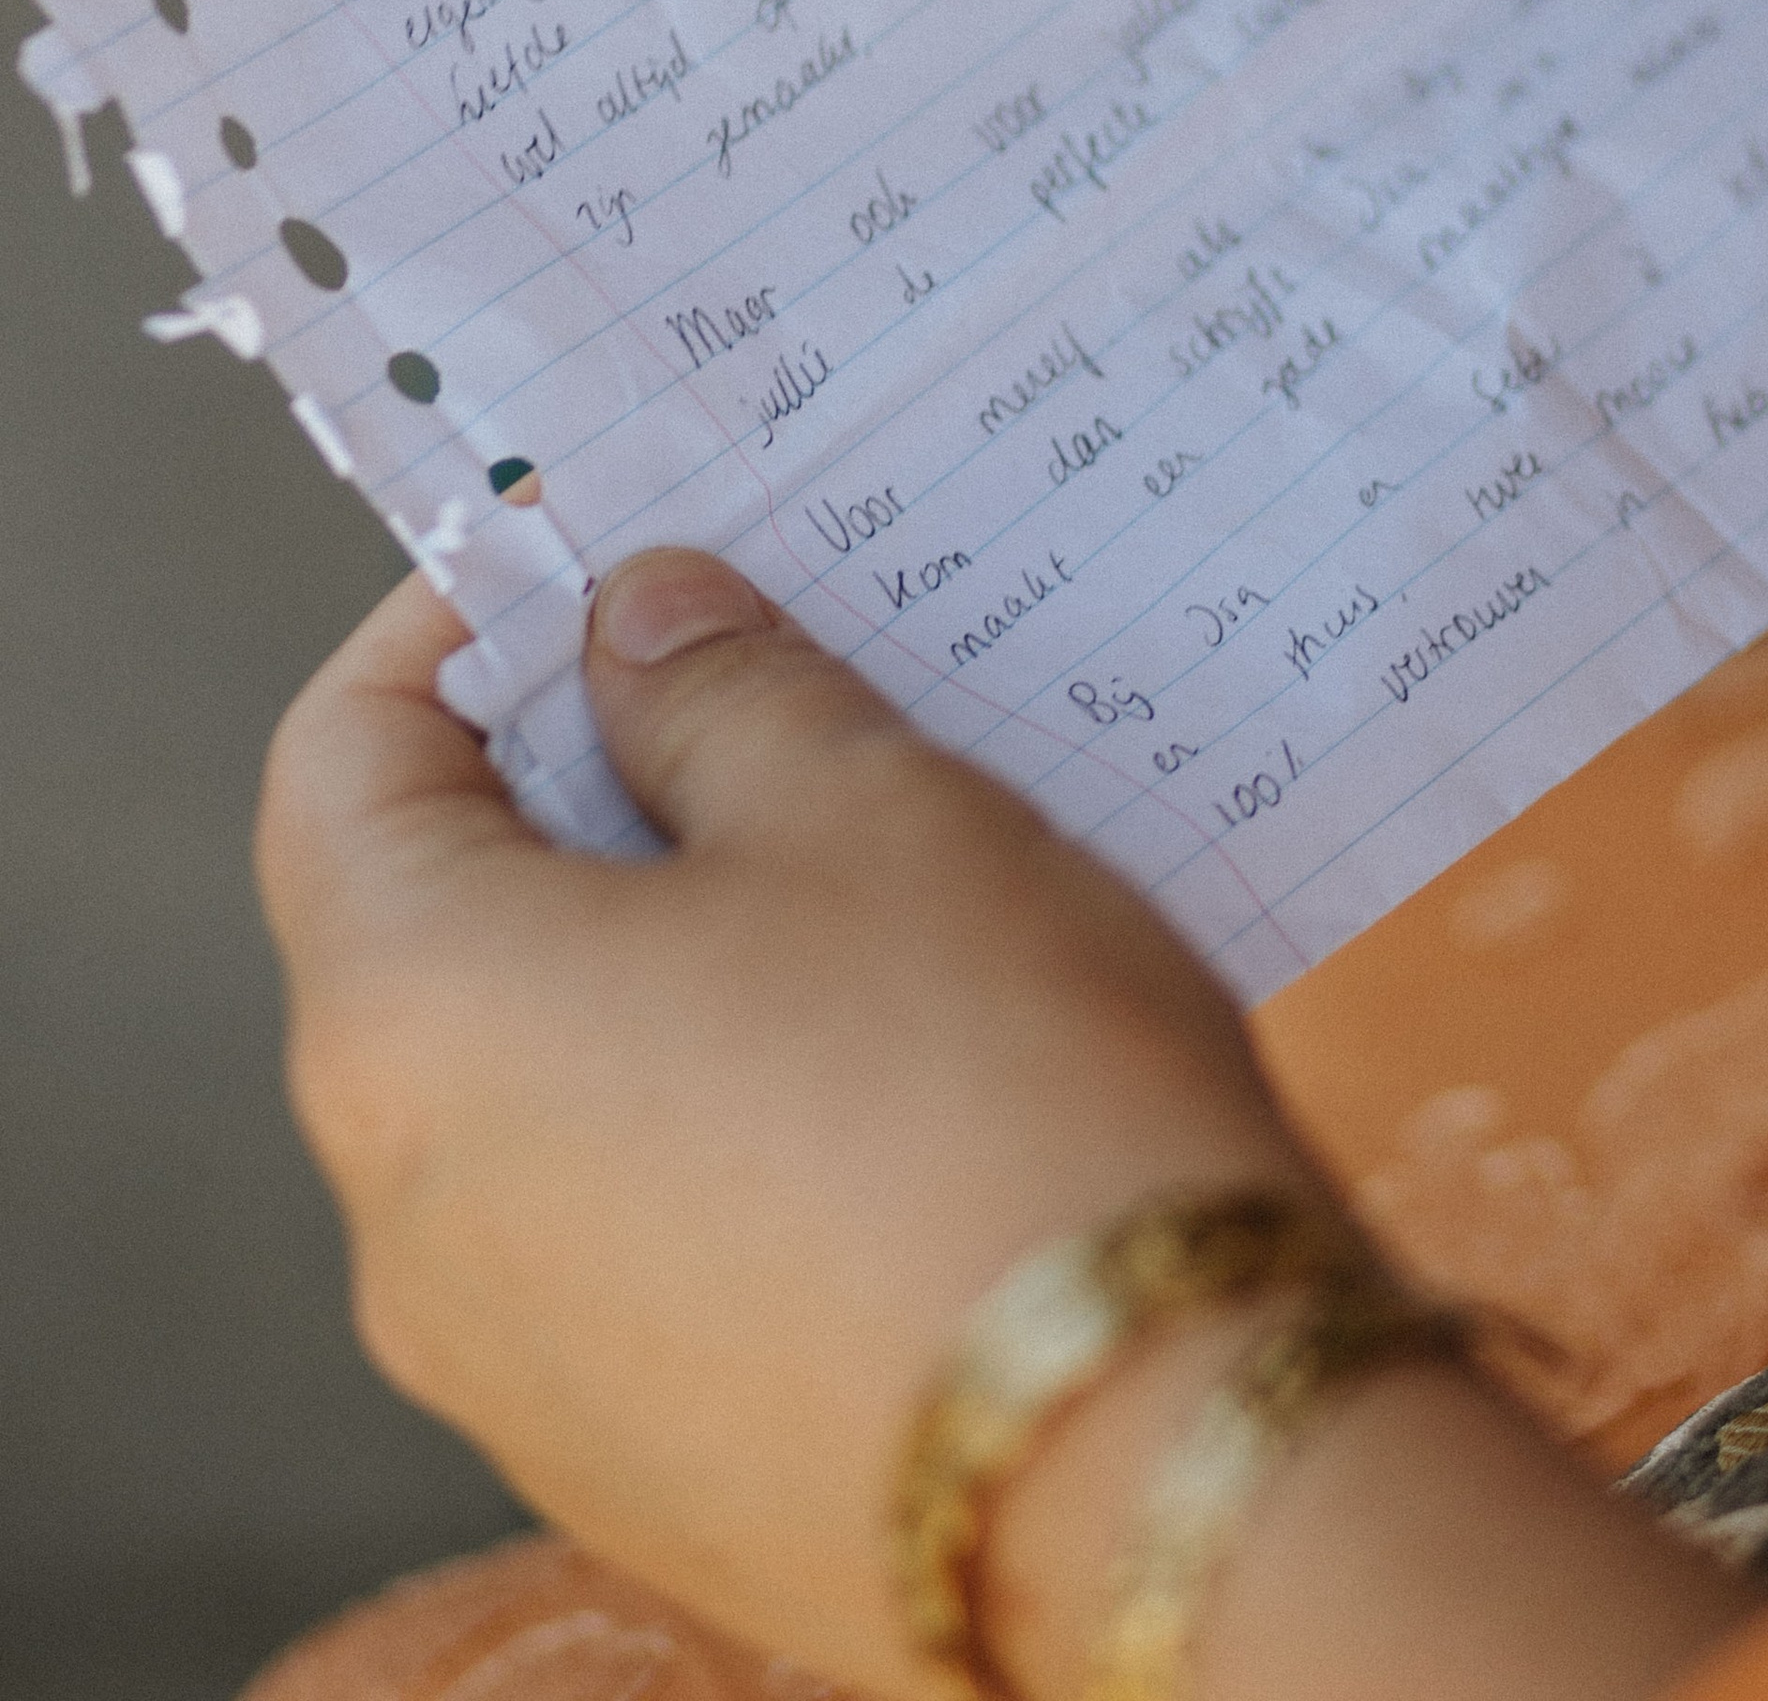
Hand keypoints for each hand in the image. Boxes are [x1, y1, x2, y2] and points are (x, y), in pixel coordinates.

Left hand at [259, 554, 1742, 1700]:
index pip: (338, 761)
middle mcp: (407, 1217)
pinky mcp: (637, 1465)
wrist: (1164, 1471)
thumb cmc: (998, 1098)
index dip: (449, 629)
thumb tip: (635, 623)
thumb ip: (718, 688)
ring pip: (543, 1089)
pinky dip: (715, 1115)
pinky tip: (893, 1066)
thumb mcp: (869, 807)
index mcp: (411, 1019)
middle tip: (756, 687)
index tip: (575, 561)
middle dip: (584, 786)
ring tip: (860, 869)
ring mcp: (514, 1369)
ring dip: (663, 955)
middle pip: (433, 929)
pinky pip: (631, 1234)